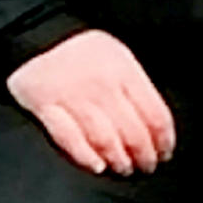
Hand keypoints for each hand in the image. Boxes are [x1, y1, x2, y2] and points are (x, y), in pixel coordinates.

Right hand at [5, 29, 175, 175]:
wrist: (37, 33)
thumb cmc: (83, 50)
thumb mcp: (119, 56)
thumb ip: (136, 85)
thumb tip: (156, 124)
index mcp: (124, 70)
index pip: (154, 113)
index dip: (164, 139)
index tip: (165, 153)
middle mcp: (102, 85)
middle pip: (132, 131)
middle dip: (144, 155)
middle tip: (147, 166)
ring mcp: (74, 97)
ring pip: (104, 138)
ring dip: (119, 159)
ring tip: (125, 168)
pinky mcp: (46, 106)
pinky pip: (68, 137)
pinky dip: (85, 155)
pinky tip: (97, 166)